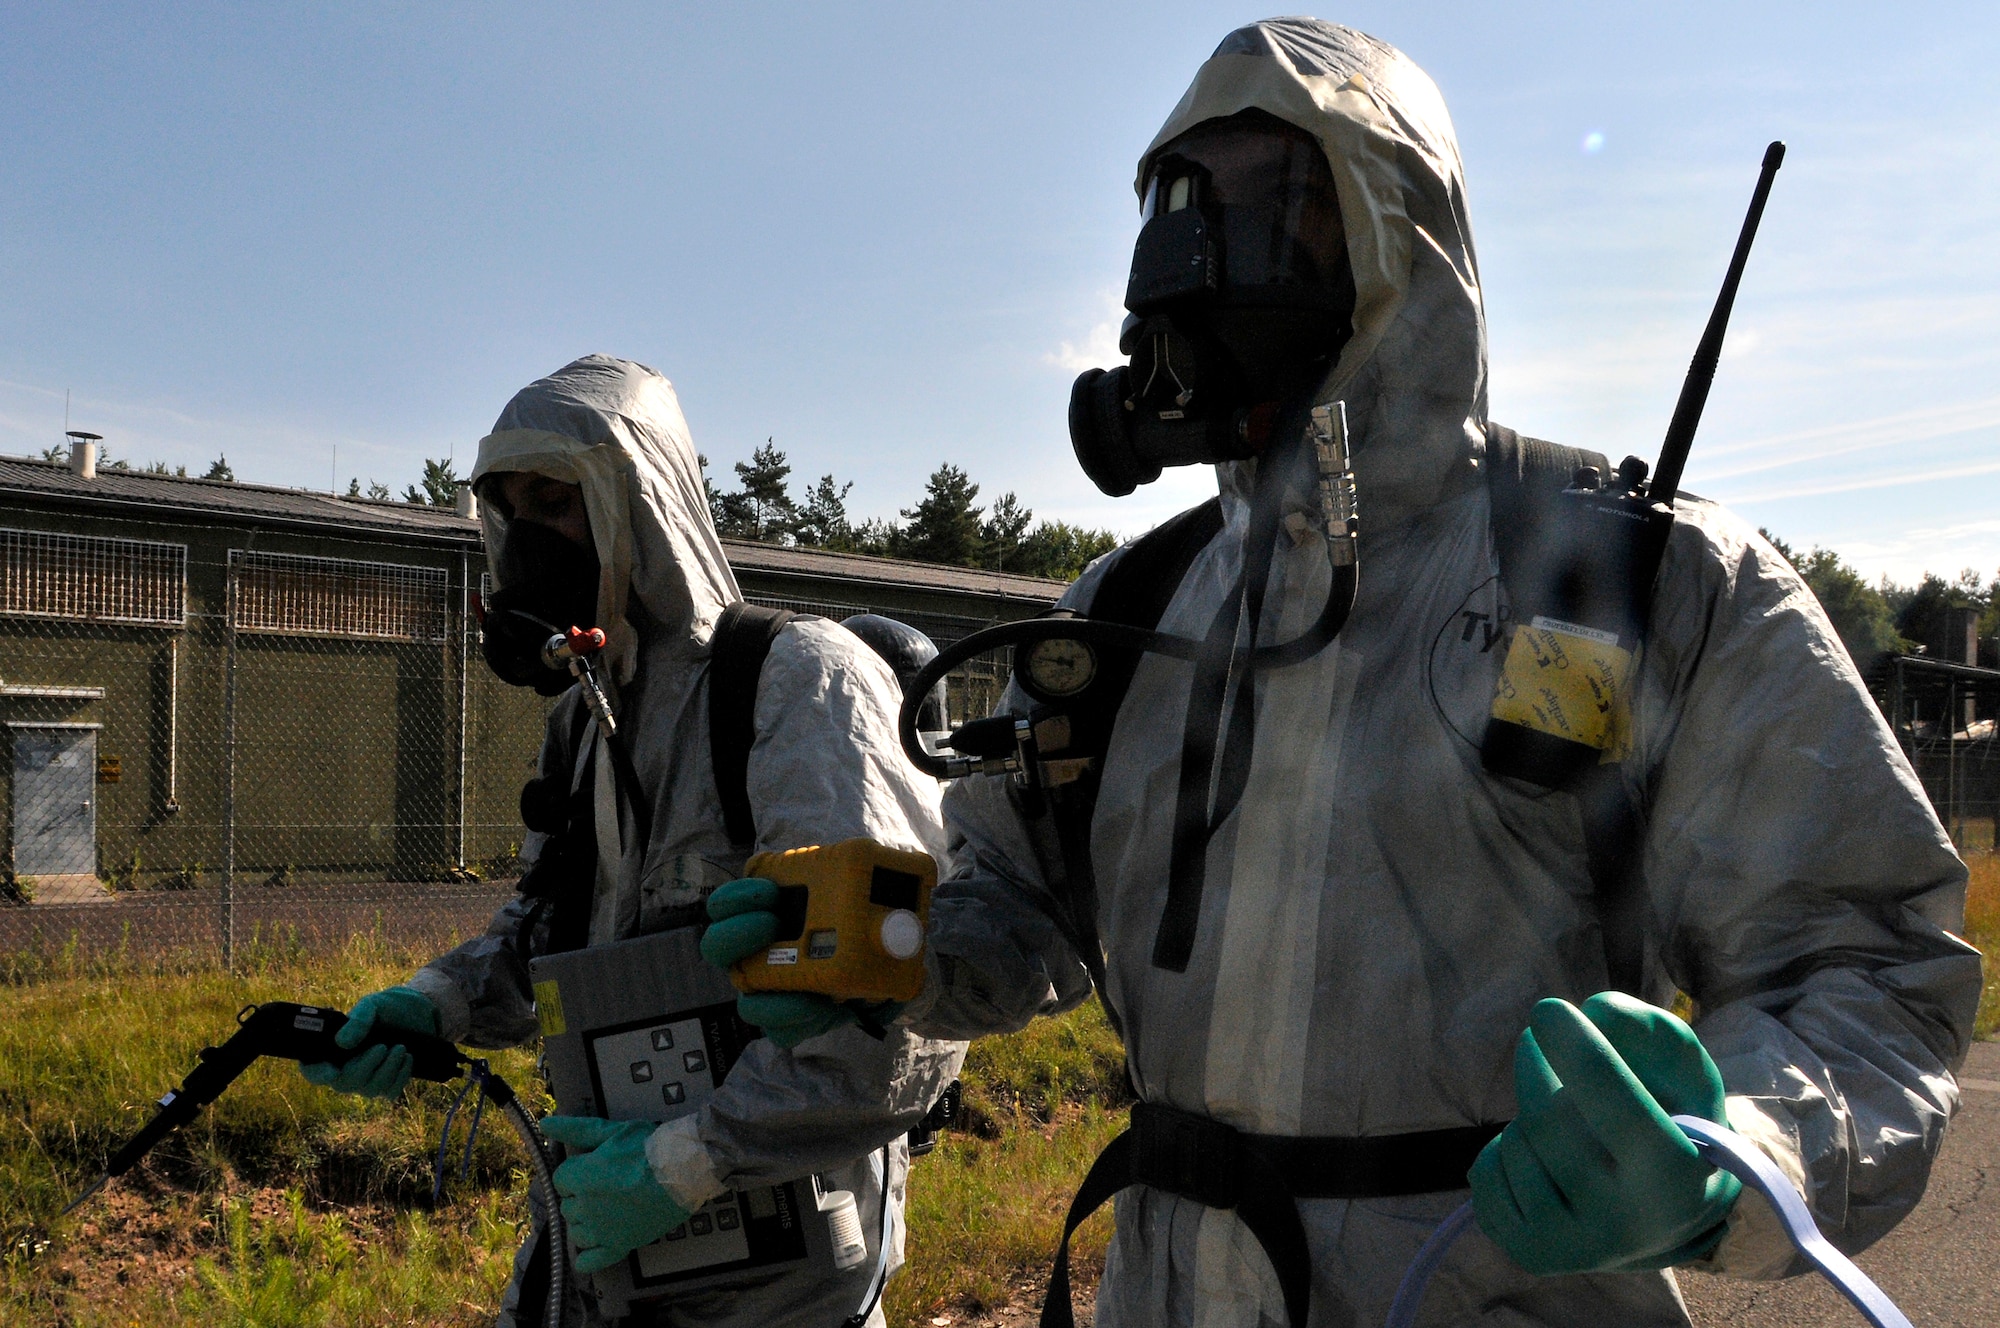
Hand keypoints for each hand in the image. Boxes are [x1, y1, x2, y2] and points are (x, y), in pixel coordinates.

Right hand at [299, 986, 439, 1098]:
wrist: (416, 1014)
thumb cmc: (386, 1009)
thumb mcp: (373, 1006)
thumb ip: (358, 1019)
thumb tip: (342, 1043)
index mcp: (331, 1049)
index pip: (312, 1069)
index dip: (317, 1073)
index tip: (333, 1071)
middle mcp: (344, 1069)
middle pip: (344, 1083)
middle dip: (366, 1066)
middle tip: (383, 1046)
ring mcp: (365, 1081)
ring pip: (370, 1089)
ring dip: (388, 1068)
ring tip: (401, 1047)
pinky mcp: (386, 1086)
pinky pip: (390, 1092)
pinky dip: (401, 1075)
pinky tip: (407, 1058)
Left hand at [541, 1116, 692, 1271]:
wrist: (682, 1171)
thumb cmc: (648, 1147)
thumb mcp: (613, 1131)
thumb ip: (576, 1129)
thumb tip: (546, 1123)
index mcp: (580, 1177)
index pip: (561, 1179)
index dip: (576, 1172)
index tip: (593, 1169)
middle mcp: (584, 1206)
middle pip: (568, 1206)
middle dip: (581, 1197)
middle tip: (605, 1187)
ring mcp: (600, 1230)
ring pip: (577, 1232)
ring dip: (585, 1223)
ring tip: (606, 1211)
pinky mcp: (619, 1246)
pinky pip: (591, 1261)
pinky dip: (587, 1258)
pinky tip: (594, 1247)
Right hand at [702, 879, 901, 1046]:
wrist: (881, 964)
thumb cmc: (861, 924)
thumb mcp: (868, 901)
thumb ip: (874, 898)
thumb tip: (894, 921)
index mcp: (763, 913)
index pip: (727, 902)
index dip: (739, 896)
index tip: (770, 890)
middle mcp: (754, 951)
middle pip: (718, 947)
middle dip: (738, 934)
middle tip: (771, 924)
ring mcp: (767, 988)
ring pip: (747, 1000)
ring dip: (773, 996)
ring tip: (808, 991)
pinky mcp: (786, 1020)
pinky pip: (781, 1031)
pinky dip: (804, 1022)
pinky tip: (830, 1009)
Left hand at [1470, 993, 1741, 1274]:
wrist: (1664, 1216)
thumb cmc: (1675, 1127)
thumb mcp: (1689, 1077)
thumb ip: (1655, 1032)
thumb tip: (1596, 1007)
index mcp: (1673, 1182)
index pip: (1617, 1110)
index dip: (1580, 1053)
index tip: (1547, 1008)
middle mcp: (1622, 1227)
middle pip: (1549, 1120)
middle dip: (1538, 1066)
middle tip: (1540, 1037)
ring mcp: (1571, 1249)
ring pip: (1516, 1143)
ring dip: (1527, 1108)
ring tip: (1562, 1115)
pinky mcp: (1529, 1252)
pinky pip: (1486, 1172)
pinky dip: (1503, 1146)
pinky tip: (1541, 1154)